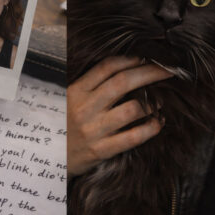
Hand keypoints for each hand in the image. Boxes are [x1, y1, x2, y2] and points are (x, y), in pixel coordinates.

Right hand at [67, 56, 172, 174]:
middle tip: (169, 69)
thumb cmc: (60, 126)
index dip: (131, 59)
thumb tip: (122, 69)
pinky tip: (158, 123)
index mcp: (75, 91)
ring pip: (132, 109)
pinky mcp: (100, 150)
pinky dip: (150, 129)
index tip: (148, 57)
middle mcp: (84, 108)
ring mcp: (92, 130)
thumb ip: (88, 86)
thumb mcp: (65, 100)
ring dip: (153, 102)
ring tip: (162, 99)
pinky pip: (132, 138)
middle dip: (151, 72)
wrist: (44, 158)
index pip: (107, 67)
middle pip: (123, 83)